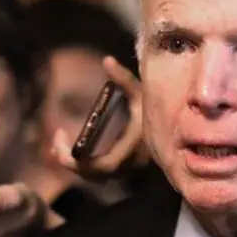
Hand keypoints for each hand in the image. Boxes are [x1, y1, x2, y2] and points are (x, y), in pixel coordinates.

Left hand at [51, 56, 147, 177]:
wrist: (181, 125)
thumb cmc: (158, 106)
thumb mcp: (142, 91)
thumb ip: (124, 78)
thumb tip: (107, 60)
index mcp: (133, 148)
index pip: (102, 166)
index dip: (78, 162)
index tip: (60, 140)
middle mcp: (130, 163)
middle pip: (93, 175)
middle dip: (70, 162)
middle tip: (54, 140)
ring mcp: (128, 168)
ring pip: (95, 175)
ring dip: (75, 163)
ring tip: (58, 144)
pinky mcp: (125, 167)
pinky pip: (99, 171)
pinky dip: (84, 163)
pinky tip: (74, 147)